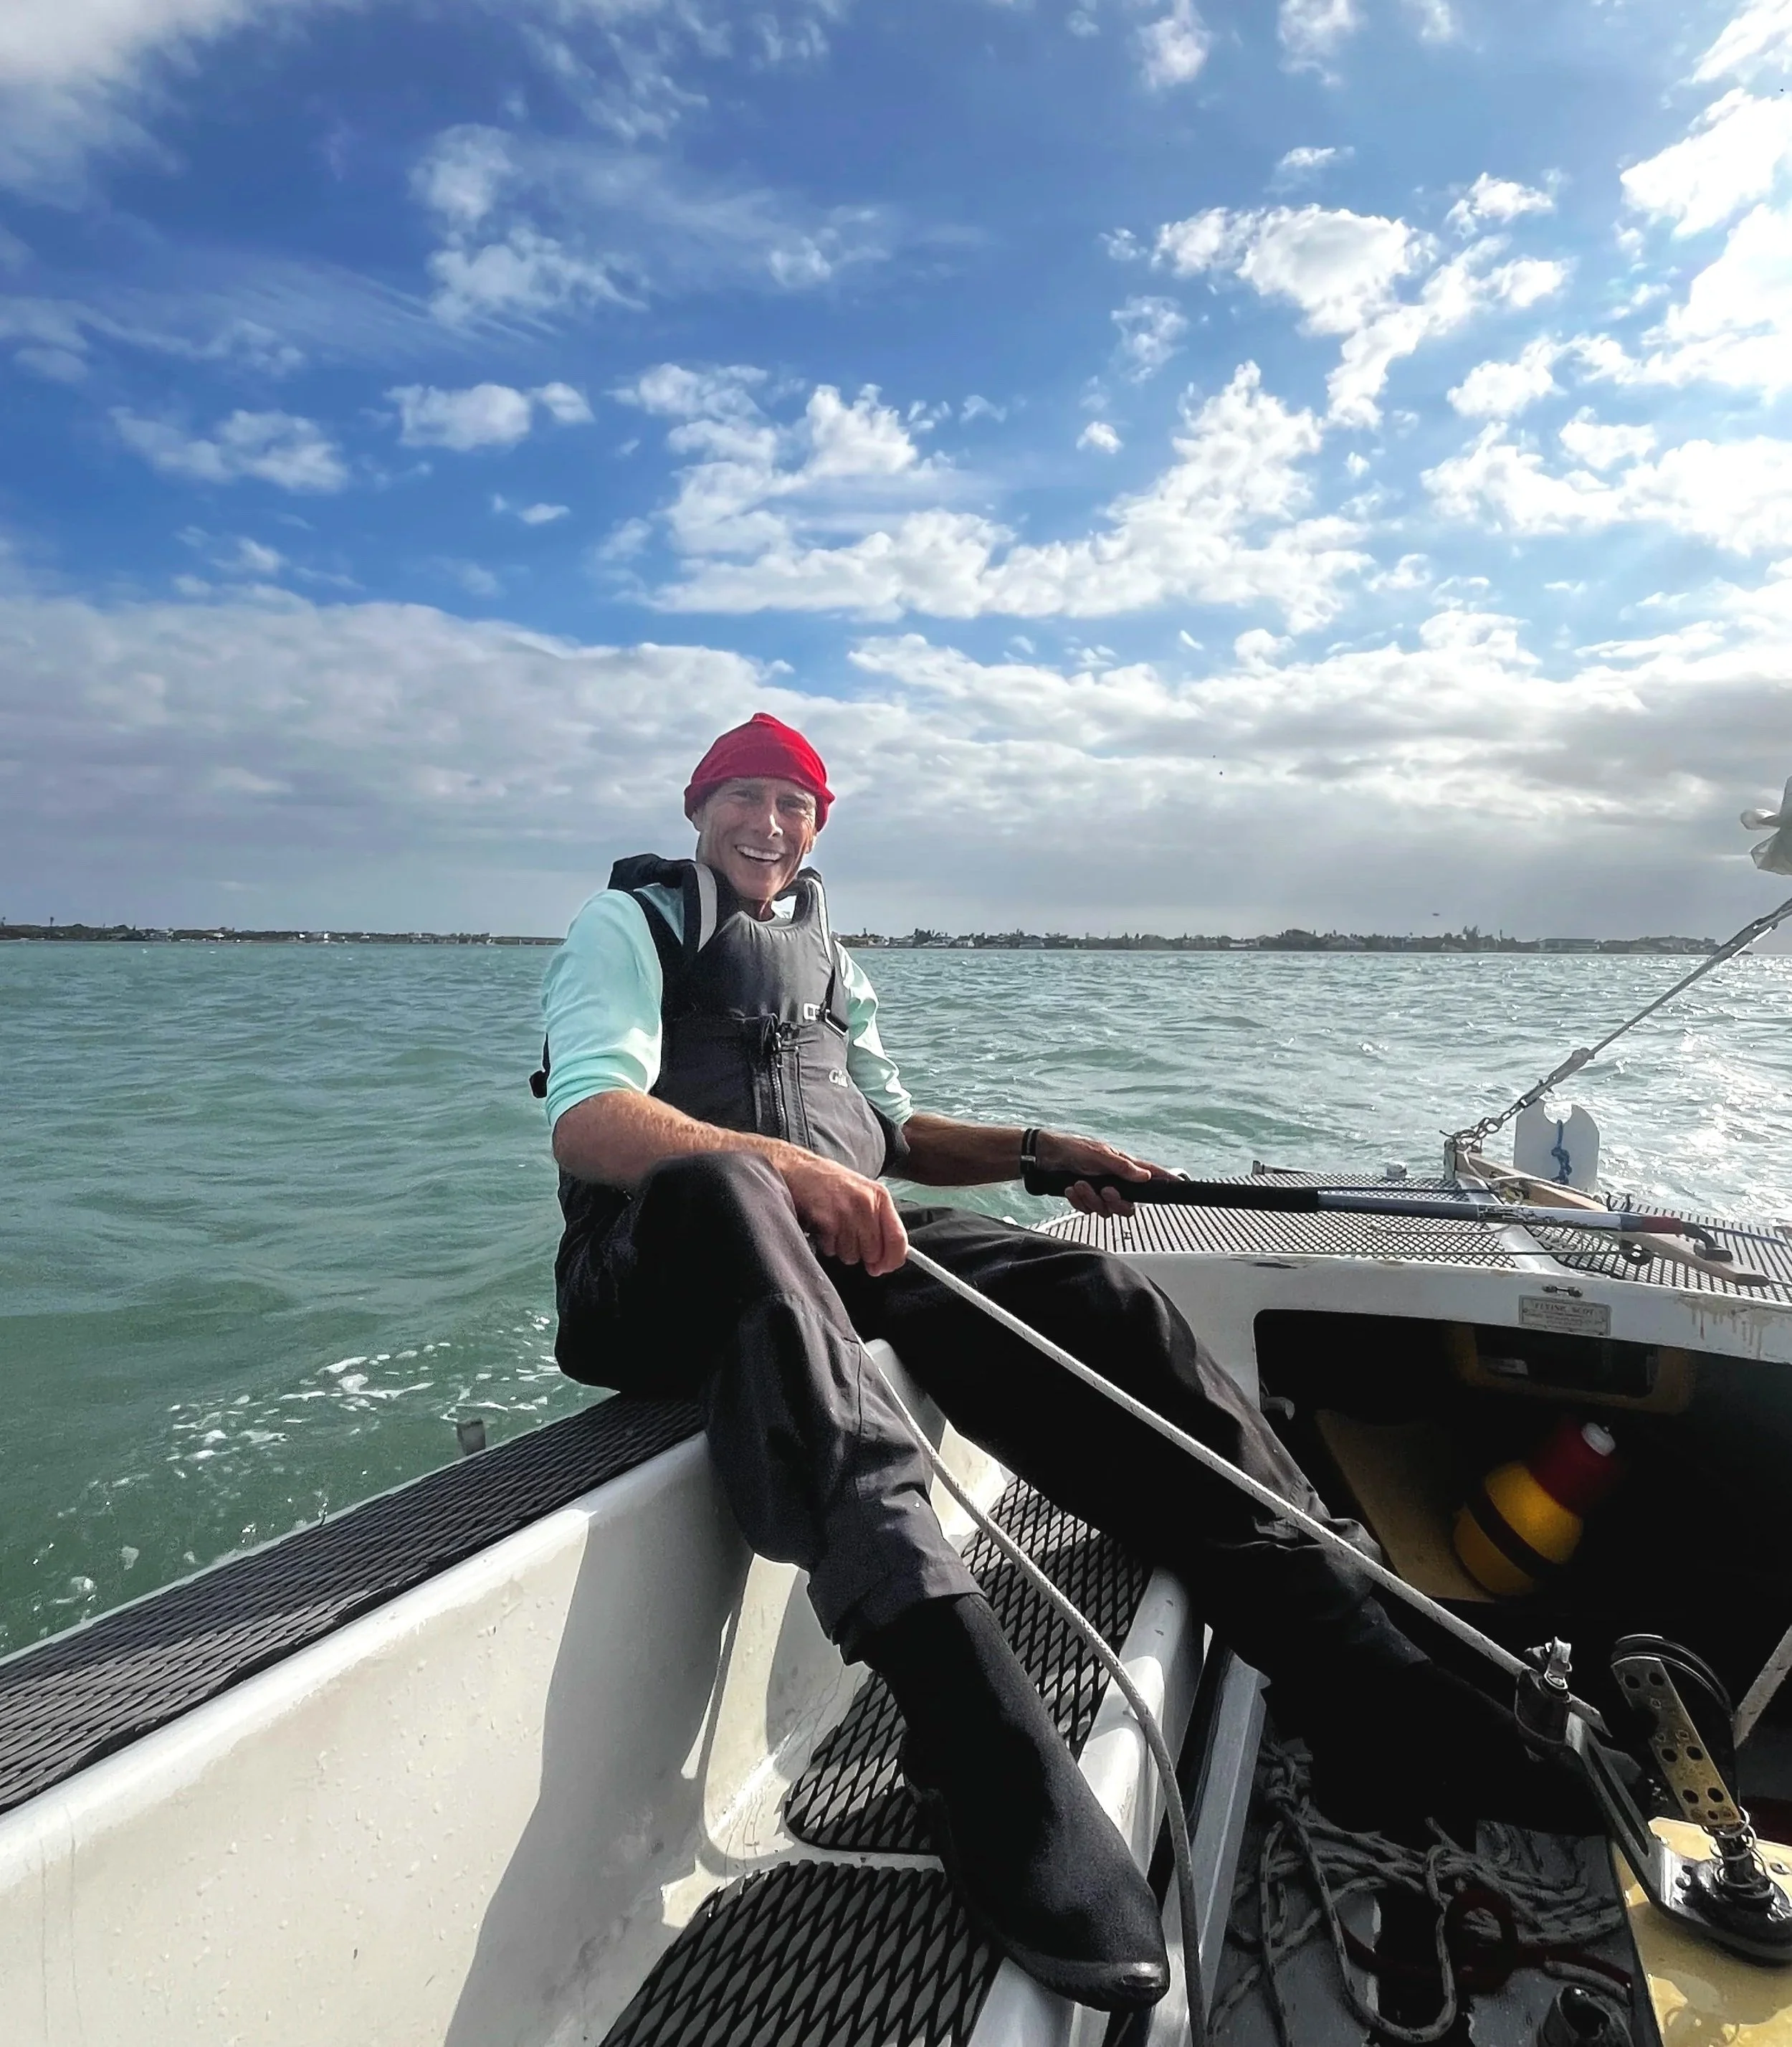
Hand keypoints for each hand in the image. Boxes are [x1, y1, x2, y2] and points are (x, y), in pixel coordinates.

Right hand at [777, 1151, 909, 1275]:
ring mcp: (845, 1211)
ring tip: (833, 1228)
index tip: (883, 1268)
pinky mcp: (826, 1220)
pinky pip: (831, 1250)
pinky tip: (822, 1226)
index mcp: (880, 1196)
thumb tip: (885, 1260)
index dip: (892, 1260)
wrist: (797, 1169)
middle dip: (861, 1254)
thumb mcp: (863, 1193)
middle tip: (848, 1238)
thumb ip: (878, 1222)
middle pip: (874, 1252)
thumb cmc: (831, 1184)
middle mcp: (866, 1203)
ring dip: (841, 1249)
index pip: (898, 1238)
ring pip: (852, 1255)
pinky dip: (826, 1244)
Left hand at [1036, 1129, 1177, 1216]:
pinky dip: (1079, 1201)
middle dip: (1115, 1202)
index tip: (1181, 1183)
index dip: (1166, 1180)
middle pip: (1129, 1205)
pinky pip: (1089, 1210)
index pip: (1151, 1174)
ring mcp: (1100, 1191)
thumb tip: (1145, 1175)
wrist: (1045, 1157)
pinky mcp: (1086, 1198)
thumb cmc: (1072, 1148)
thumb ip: (1122, 1167)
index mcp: (1123, 1166)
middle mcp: (1116, 1180)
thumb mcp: (1098, 1154)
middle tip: (1104, 1191)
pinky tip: (1071, 1189)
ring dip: (1091, 1200)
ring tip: (1079, 1184)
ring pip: (1107, 1211)